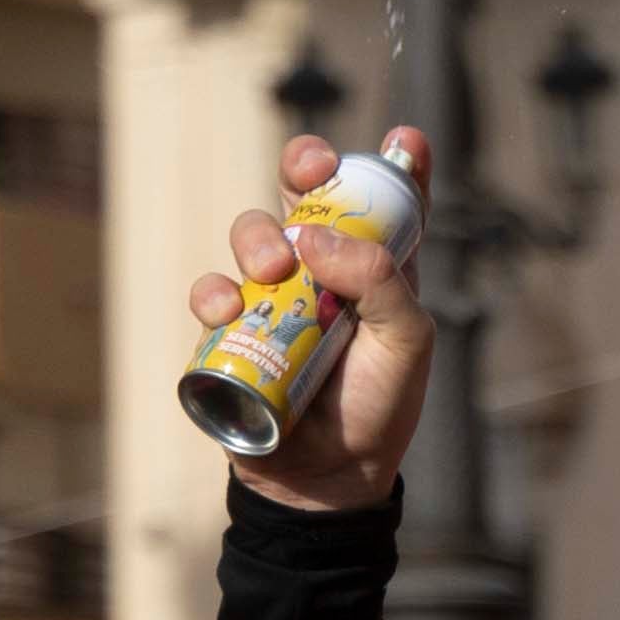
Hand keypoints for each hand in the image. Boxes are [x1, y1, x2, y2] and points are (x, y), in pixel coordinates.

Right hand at [188, 127, 436, 515]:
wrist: (329, 480)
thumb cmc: (378, 409)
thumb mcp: (408, 344)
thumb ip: (381, 280)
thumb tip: (314, 237)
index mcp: (377, 268)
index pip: (386, 200)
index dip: (394, 162)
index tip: (402, 140)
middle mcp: (324, 270)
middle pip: (306, 190)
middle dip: (304, 164)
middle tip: (310, 172)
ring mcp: (273, 296)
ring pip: (253, 231)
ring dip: (257, 236)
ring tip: (271, 271)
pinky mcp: (231, 329)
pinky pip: (211, 290)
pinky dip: (214, 292)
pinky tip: (228, 310)